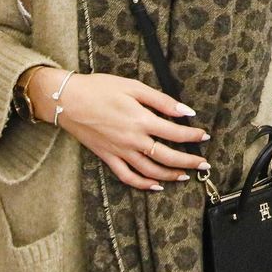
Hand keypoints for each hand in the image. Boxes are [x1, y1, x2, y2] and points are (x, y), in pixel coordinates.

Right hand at [29, 69, 208, 190]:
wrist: (66, 100)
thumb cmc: (99, 88)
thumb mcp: (133, 86)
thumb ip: (161, 100)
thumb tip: (185, 110)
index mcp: (141, 120)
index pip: (174, 132)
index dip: (193, 136)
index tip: (205, 137)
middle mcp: (133, 140)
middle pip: (167, 157)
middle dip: (189, 162)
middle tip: (204, 165)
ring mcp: (119, 151)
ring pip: (150, 171)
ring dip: (170, 175)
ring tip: (185, 176)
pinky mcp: (107, 157)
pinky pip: (127, 177)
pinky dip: (143, 184)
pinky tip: (155, 185)